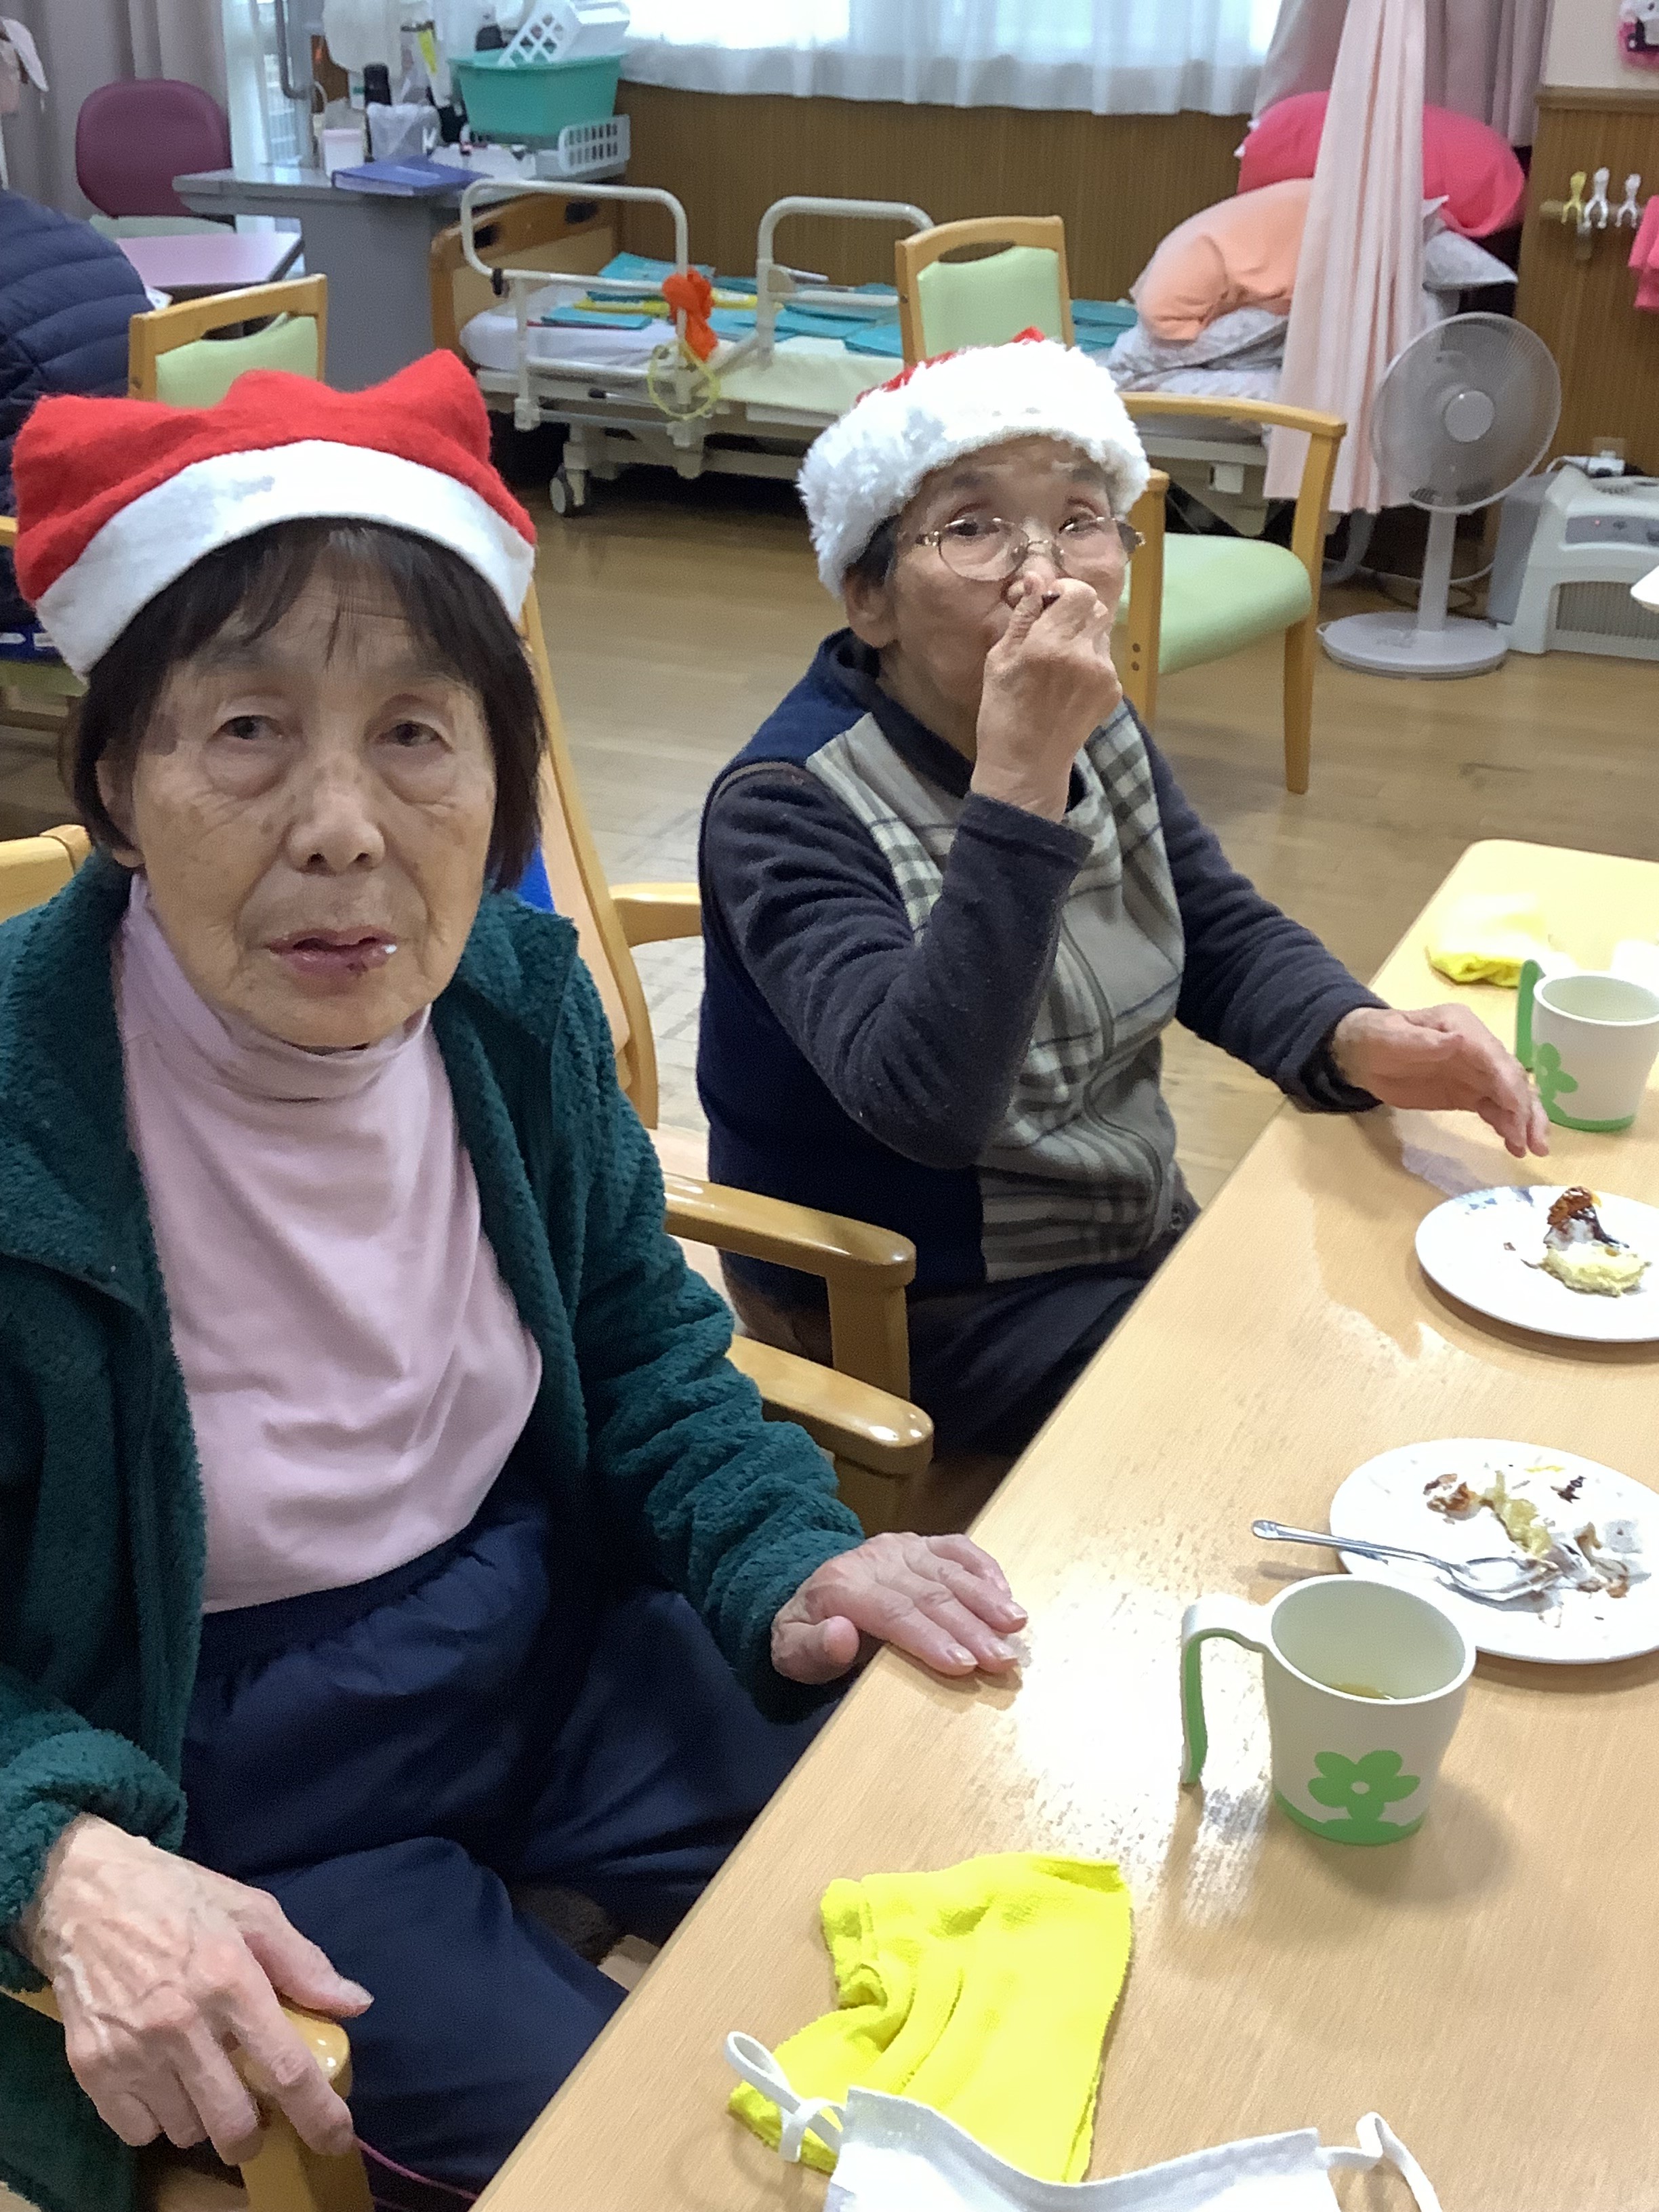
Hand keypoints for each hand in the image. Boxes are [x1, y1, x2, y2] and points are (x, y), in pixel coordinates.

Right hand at [18, 1815, 369, 2165]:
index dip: (319, 2114)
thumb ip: (303, 1963)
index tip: (338, 2140)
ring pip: (185, 2130)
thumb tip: (355, 2004)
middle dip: (253, 2133)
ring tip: (199, 2076)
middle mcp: (182, 2024)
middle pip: (233, 2122)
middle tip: (253, 2114)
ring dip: (202, 2118)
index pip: (286, 2069)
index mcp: (231, 1979)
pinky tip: (160, 2080)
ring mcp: (133, 2051)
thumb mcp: (252, 1911)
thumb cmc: (176, 1897)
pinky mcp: (92, 2068)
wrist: (82, 1894)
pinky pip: (137, 2130)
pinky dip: (156, 2119)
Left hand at [772, 1532, 1026, 1684]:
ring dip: (987, 1600)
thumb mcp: (791, 1653)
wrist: (809, 1594)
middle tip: (1002, 1659)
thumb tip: (841, 1634)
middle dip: (970, 1627)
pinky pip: (957, 1548)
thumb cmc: (808, 1636)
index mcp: (842, 1587)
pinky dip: (984, 1568)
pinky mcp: (921, 1544)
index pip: (894, 1612)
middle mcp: (875, 1560)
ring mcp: (902, 1548)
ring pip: (949, 1570)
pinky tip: (1007, 1594)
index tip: (964, 1665)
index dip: (931, 1638)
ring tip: (1017, 1626)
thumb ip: (811, 1648)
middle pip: (929, 1593)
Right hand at [972, 576, 1121, 821]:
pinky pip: (1105, 660)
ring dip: (1083, 637)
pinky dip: (1090, 663)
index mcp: (1050, 644)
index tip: (1050, 601)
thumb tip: (1036, 580)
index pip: (1079, 592)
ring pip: (1102, 634)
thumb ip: (1023, 617)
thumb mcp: (999, 660)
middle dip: (1076, 611)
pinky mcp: (1114, 692)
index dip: (1065, 590)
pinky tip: (1069, 685)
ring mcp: (1103, 675)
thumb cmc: (1003, 712)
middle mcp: (1083, 656)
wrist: (1026, 766)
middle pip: (1096, 608)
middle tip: (1055, 629)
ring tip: (1060, 663)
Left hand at [1330, 1003, 1549, 1159]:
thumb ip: (1422, 1041)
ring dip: (1524, 1121)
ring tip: (1534, 1149)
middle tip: (1535, 1142)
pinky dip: (1506, 1126)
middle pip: (1511, 1078)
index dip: (1509, 1084)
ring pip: (1510, 1096)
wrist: (1362, 1054)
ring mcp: (1476, 1072)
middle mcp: (1478, 1048)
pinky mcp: (1468, 1094)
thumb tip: (1459, 1041)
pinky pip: (1494, 1109)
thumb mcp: (1390, 1035)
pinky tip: (1515, 1145)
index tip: (1518, 1111)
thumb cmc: (1375, 1037)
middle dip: (1526, 1109)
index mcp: (1463, 1027)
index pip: (1495, 1056)